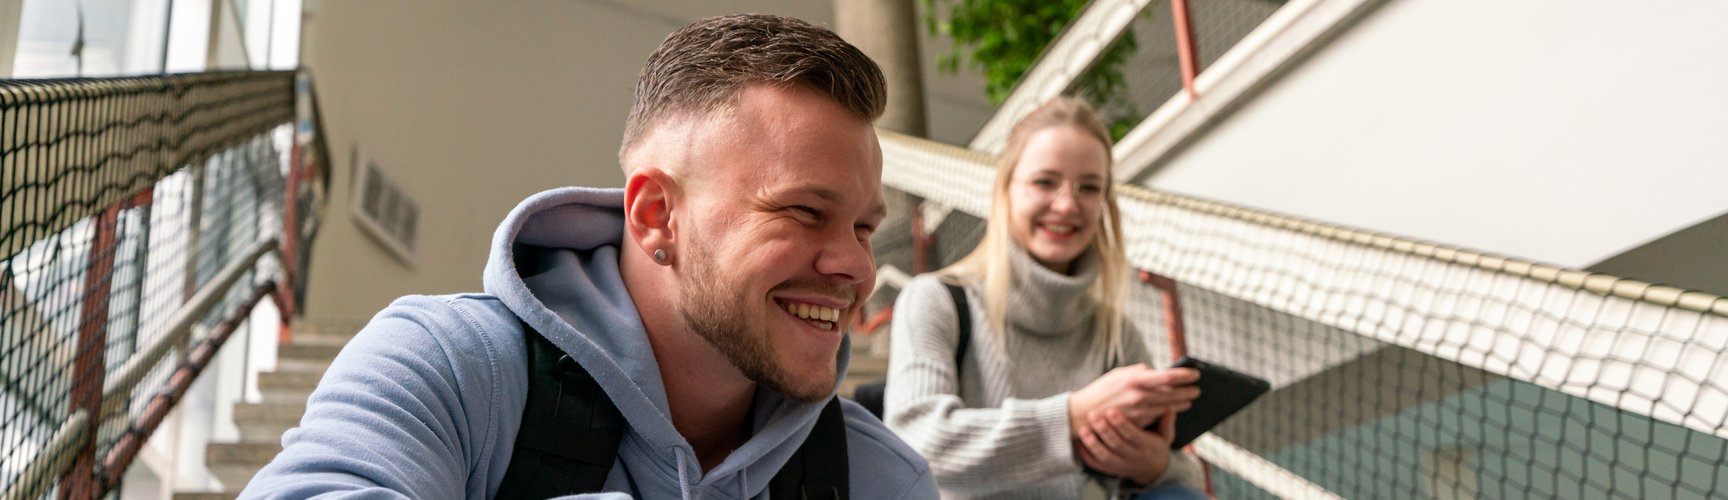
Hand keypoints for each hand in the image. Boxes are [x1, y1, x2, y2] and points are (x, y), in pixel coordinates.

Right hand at [1069, 365, 1199, 434]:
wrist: (1084, 415)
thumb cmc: (1100, 392)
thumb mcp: (1117, 374)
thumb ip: (1137, 371)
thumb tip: (1154, 370)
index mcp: (1135, 379)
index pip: (1167, 377)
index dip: (1185, 375)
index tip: (1195, 374)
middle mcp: (1140, 395)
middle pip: (1173, 394)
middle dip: (1188, 391)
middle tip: (1197, 388)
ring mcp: (1140, 411)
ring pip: (1169, 406)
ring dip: (1182, 403)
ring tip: (1190, 399)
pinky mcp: (1138, 423)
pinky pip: (1159, 415)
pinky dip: (1169, 411)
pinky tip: (1175, 408)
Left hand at [1076, 407, 1171, 485]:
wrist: (1151, 470)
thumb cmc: (1155, 446)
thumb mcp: (1165, 436)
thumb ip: (1166, 422)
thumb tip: (1170, 407)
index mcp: (1146, 446)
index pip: (1133, 435)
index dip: (1122, 423)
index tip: (1112, 410)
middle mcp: (1133, 457)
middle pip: (1116, 444)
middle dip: (1104, 429)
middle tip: (1093, 414)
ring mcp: (1120, 465)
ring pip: (1104, 456)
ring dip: (1092, 443)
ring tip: (1083, 429)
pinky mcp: (1109, 469)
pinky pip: (1095, 464)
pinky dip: (1085, 454)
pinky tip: (1078, 441)